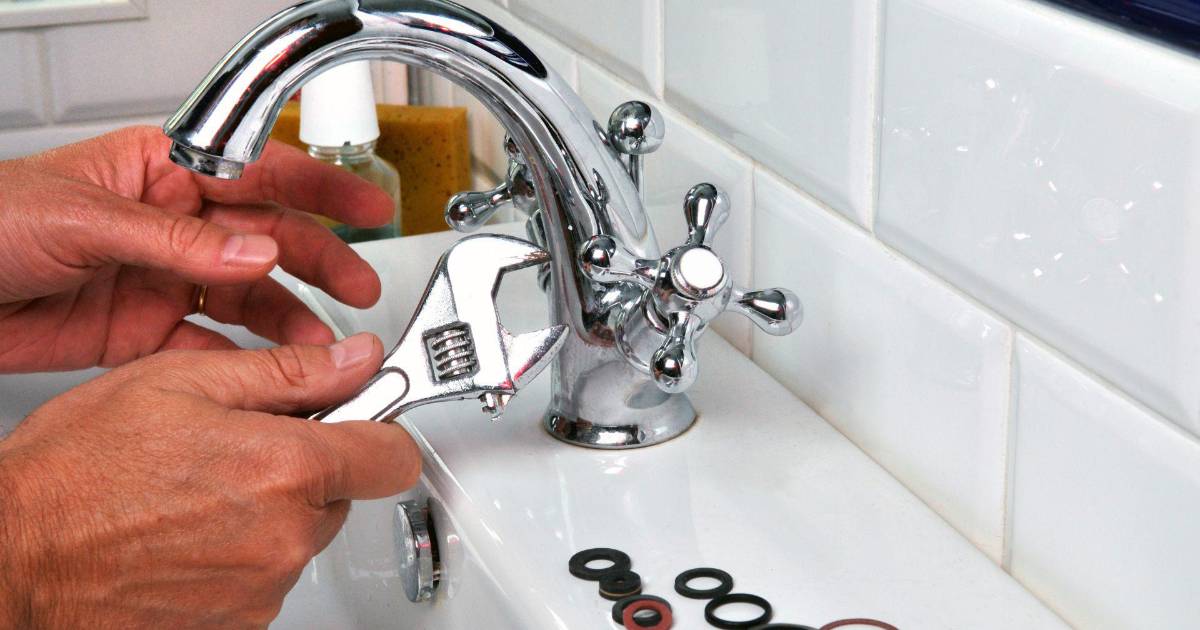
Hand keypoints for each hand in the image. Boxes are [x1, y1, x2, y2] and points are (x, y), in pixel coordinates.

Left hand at [0, 126, 394, 372]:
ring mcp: (161, 278)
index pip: (257, 173)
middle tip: (358, 288)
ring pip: (246, 297)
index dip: (319, 187)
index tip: (367, 204)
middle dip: (318, 263)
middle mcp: (172, 225)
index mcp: (162, 174)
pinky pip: (207, 346)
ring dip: (287, 322)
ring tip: (320, 348)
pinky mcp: (143, 330)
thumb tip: (254, 251)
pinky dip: (239, 363)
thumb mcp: (84, 217)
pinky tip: (265, 375)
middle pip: (266, 241)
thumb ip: (176, 239)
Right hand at [0, 333, 420, 627]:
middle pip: (340, 494)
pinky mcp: (235, 626)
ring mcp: (260, 590)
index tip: (358, 418)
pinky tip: (183, 534)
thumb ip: (285, 372)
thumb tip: (355, 358)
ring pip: (298, 536)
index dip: (378, 430)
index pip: (393, 456)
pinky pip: (263, 578)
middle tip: (236, 449)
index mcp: (285, 468)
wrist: (11, 559)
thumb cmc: (74, 473)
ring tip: (193, 493)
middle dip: (304, 467)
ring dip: (267, 513)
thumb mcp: (179, 382)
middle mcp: (284, 538)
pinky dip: (237, 556)